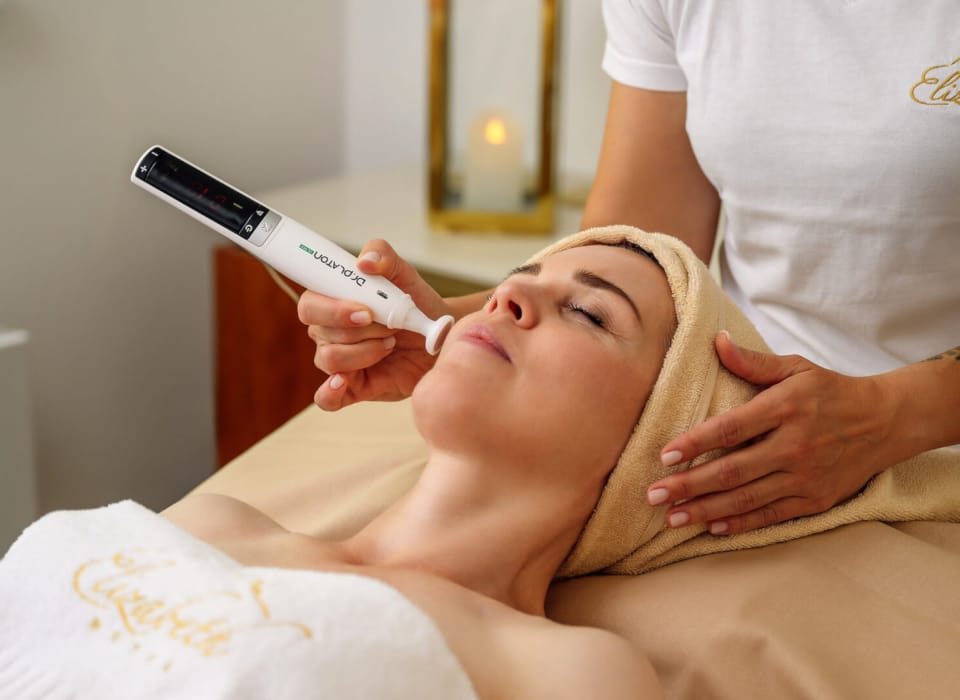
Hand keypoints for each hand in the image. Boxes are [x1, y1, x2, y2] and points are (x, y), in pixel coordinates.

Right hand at [298, 239, 448, 409]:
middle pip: (320, 332)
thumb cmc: (418, 306)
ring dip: (365, 352)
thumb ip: (385, 256)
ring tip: (391, 345)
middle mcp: (330, 333)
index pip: (310, 304)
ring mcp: (340, 362)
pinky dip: (329, 392)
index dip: (331, 308)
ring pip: (330, 359)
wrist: (442, 338)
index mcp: (334, 303)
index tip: (365, 310)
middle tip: (390, 326)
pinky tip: (343, 382)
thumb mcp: (406, 275)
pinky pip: (327, 398)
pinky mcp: (353, 388)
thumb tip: (364, 260)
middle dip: (359, 330)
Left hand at [647, 332, 901, 534]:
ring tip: (672, 518)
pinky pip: (772, 515)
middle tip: (653, 496)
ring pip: (747, 498)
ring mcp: (805, 476)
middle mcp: (794, 445)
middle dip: (689, 485)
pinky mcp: (815, 500)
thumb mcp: (796, 368)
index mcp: (785, 408)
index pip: (731, 429)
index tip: (665, 455)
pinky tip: (712, 527)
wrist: (886, 422)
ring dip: (706, 510)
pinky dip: (741, 523)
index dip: (696, 443)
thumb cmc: (831, 392)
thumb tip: (716, 340)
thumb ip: (753, 361)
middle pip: (733, 470)